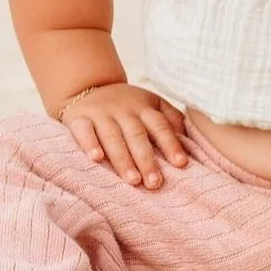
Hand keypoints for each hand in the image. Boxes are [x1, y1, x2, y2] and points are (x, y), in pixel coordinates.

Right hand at [59, 83, 189, 188]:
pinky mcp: (79, 119)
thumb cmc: (127, 104)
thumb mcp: (151, 104)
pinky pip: (84, 132)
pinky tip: (96, 159)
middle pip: (137, 136)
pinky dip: (89, 144)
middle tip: (155, 183)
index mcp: (145, 107)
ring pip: (113, 137)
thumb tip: (191, 141)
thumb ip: (171, 119)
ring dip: (123, 159)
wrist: (88, 86)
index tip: (181, 164)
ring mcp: (101, 114)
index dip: (171, 144)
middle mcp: (124, 110)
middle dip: (147, 160)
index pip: (160, 126)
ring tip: (132, 180)